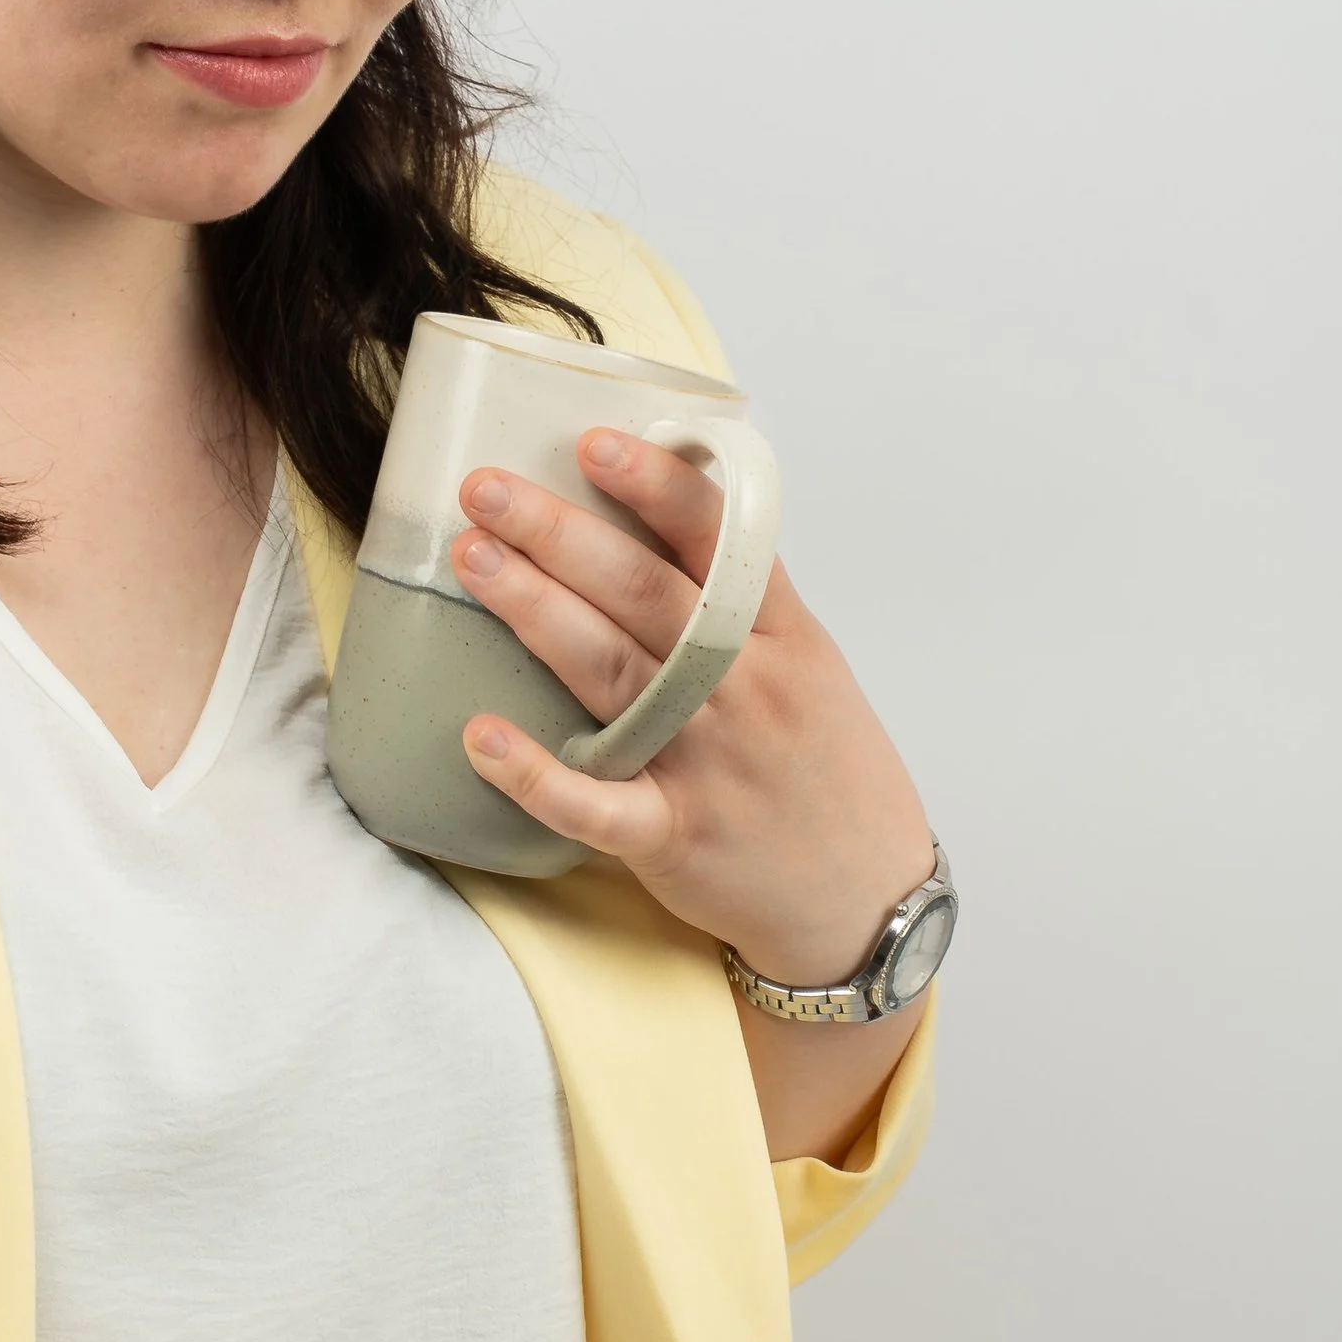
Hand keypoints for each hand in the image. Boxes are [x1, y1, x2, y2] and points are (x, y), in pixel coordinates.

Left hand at [451, 431, 933, 987]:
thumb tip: (666, 509)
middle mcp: (744, 689)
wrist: (869, 900)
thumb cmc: (827, 769)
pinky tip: (482, 736)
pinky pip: (597, 805)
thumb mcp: (811, 665)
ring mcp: (707, 763)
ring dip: (536, 611)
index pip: (719, 542)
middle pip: (645, 596)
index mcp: (782, 637)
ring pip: (613, 672)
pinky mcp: (673, 836)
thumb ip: (741, 600)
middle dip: (561, 534)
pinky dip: (539, 773)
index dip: (656, 487)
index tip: (593, 441)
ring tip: (471, 560)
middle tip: (483, 489)